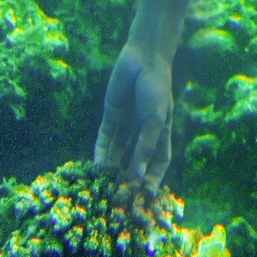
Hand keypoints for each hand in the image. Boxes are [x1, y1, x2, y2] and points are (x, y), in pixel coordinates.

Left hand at [94, 38, 173, 187]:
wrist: (143, 58)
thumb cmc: (156, 88)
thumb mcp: (154, 120)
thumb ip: (145, 147)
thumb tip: (137, 177)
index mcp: (160, 132)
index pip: (157, 162)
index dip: (152, 179)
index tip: (145, 198)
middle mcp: (142, 131)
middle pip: (134, 161)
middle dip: (127, 178)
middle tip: (120, 197)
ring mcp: (126, 124)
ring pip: (117, 152)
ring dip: (112, 168)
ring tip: (104, 187)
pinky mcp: (111, 116)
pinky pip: (104, 139)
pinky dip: (100, 153)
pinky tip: (97, 167)